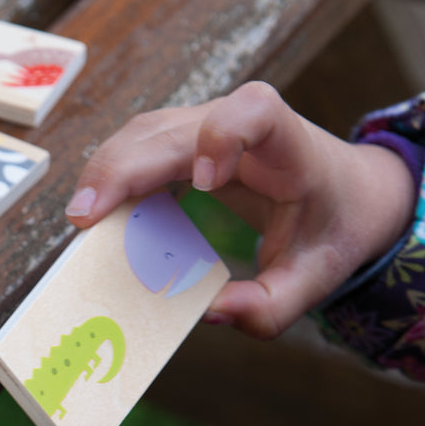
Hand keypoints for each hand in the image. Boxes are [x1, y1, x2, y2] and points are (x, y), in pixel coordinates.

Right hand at [65, 81, 415, 338]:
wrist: (343, 193)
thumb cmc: (330, 228)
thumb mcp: (316, 278)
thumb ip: (271, 305)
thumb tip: (211, 314)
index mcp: (288, 144)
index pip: (253, 111)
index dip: (223, 136)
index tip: (204, 183)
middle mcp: (237, 122)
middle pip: (168, 127)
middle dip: (122, 168)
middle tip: (84, 220)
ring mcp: (201, 128)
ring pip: (140, 134)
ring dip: (105, 173)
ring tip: (81, 221)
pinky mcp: (178, 143)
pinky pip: (134, 150)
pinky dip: (109, 181)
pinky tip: (94, 216)